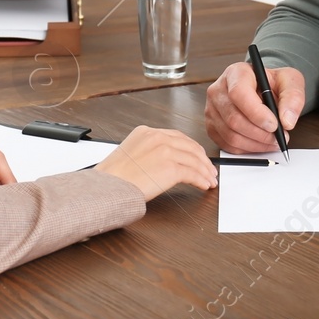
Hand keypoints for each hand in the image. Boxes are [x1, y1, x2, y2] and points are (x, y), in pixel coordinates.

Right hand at [94, 125, 216, 200]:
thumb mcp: (130, 153)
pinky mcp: (170, 167)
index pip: (177, 137)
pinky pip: (192, 173)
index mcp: (146, 132)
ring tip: (210, 180)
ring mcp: (165, 151)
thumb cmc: (113, 176)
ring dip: (205, 171)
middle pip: (189, 146)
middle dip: (203, 159)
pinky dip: (201, 180)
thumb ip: (148, 151)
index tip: (198, 157)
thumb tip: (164, 161)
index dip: (191, 148)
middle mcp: (157, 137)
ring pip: (194, 160)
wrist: (108, 186)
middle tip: (210, 169)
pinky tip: (204, 185)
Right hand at [204, 61, 304, 152]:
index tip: (275, 125)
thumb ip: (293, 97)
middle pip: (234, 118)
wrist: (263, 89)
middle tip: (279, 138)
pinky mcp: (212, 127)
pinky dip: (247, 149)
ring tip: (273, 142)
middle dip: (260, 133)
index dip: (256, 113)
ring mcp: (212, 110)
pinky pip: (227, 145)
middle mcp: (218, 90)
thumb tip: (287, 121)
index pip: (239, 93)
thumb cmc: (273, 84)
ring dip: (256, 144)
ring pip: (231, 135)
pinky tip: (261, 144)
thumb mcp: (290, 81)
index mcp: (236, 73)